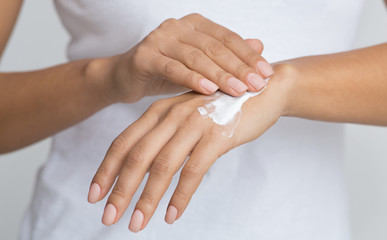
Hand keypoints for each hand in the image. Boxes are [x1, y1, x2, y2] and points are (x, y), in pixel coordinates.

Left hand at [87, 64, 289, 231]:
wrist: (262, 89)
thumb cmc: (222, 106)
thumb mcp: (187, 115)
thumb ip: (166, 134)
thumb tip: (145, 165)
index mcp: (159, 111)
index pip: (123, 143)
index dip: (106, 170)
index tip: (94, 196)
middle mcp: (172, 116)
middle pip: (136, 158)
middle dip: (120, 191)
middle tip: (109, 218)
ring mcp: (194, 124)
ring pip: (162, 167)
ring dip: (147, 199)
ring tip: (137, 224)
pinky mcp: (217, 135)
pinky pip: (194, 171)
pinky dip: (181, 196)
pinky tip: (173, 214)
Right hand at [100, 13, 272, 102]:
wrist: (127, 78)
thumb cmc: (167, 72)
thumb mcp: (201, 65)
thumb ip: (227, 55)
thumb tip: (259, 46)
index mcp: (195, 24)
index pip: (228, 38)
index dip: (249, 56)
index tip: (267, 74)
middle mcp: (178, 26)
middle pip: (215, 47)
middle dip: (239, 67)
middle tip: (257, 85)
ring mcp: (160, 38)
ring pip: (196, 57)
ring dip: (220, 74)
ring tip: (238, 90)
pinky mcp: (145, 56)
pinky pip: (172, 67)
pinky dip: (192, 78)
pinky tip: (208, 90)